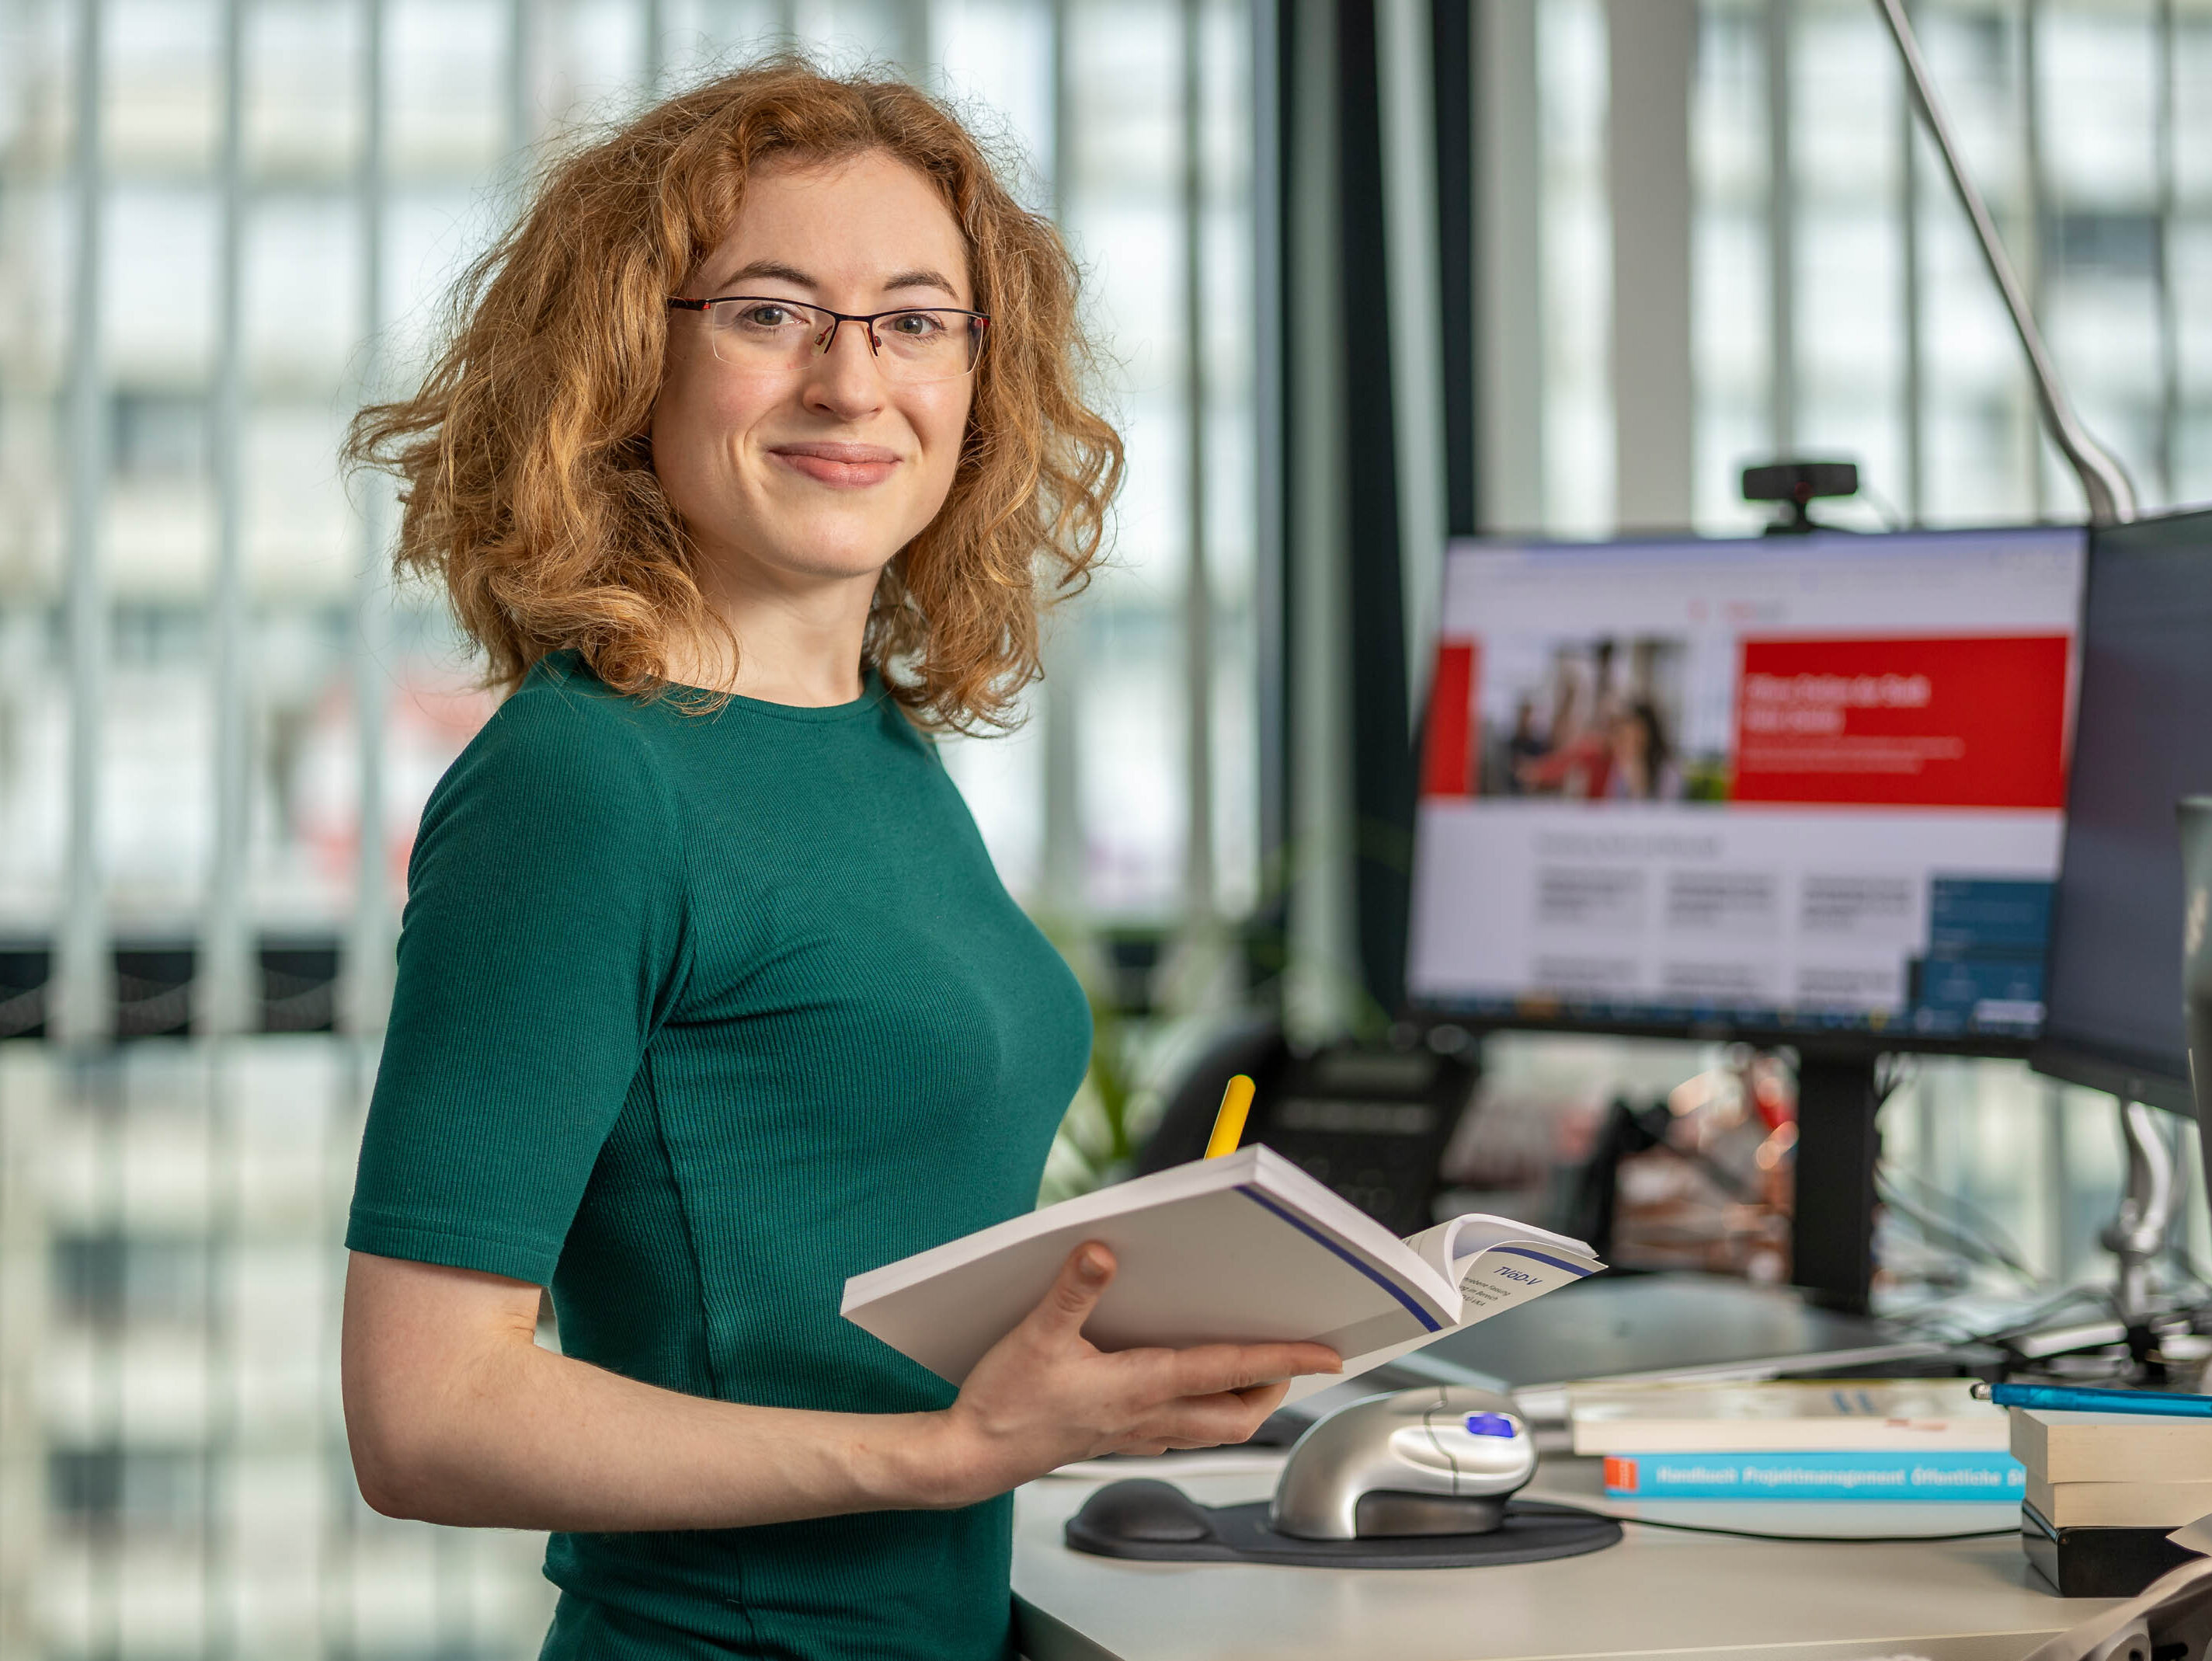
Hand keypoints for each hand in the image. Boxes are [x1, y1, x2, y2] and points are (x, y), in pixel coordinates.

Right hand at [923, 1242, 1340, 1506]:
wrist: (970, 1459)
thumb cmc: (1003, 1405)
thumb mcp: (1034, 1335)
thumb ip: (1073, 1290)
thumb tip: (1102, 1252)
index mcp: (1141, 1386)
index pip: (1232, 1370)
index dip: (1285, 1358)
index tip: (1326, 1352)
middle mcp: (1148, 1416)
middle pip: (1238, 1413)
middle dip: (1274, 1388)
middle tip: (1295, 1360)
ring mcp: (1134, 1434)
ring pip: (1213, 1429)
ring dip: (1243, 1405)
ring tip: (1256, 1376)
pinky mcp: (1114, 1440)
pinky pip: (1179, 1432)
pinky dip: (1203, 1415)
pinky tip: (1186, 1395)